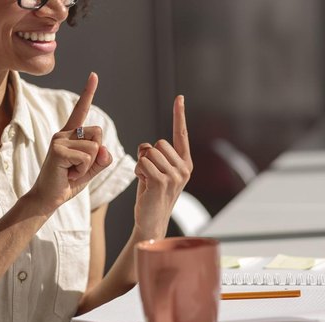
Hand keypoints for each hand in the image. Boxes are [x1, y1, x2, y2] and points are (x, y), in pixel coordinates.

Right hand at [27, 73, 112, 212]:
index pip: (81, 109)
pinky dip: (82, 170)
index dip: (88, 92)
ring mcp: (59, 139)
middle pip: (98, 133)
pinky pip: (86, 157)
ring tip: (72, 171)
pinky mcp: (57, 149)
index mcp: (71, 134)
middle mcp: (64, 132)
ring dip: (88, 165)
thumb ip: (101, 159)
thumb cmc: (67, 182)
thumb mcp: (90, 169)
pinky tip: (68, 174)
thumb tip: (104, 150)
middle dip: (96, 153)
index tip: (94, 75)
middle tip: (78, 167)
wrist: (48, 198)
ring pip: (94, 147)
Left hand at [133, 95, 192, 239]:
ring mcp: (175, 176)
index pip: (181, 135)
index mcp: (185, 164)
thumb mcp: (157, 172)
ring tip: (147, 181)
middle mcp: (184, 168)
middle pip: (158, 143)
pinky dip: (138, 172)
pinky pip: (143, 163)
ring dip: (142, 165)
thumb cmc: (152, 196)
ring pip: (149, 153)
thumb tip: (146, 147)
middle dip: (148, 156)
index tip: (179, 98)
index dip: (179, 115)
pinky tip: (144, 185)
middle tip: (150, 175)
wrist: (151, 222)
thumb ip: (156, 156)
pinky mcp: (161, 182)